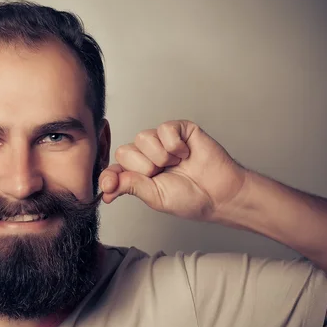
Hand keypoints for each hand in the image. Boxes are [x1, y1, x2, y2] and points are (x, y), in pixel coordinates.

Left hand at [100, 120, 247, 220]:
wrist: (219, 193)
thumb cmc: (191, 198)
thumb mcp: (155, 197)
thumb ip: (130, 186)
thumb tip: (106, 188)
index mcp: (138, 174)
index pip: (114, 169)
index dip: (110, 176)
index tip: (109, 186)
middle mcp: (146, 155)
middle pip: (125, 152)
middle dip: (144, 168)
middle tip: (163, 174)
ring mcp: (161, 140)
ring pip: (142, 138)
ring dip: (161, 156)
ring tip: (177, 164)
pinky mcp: (178, 129)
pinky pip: (164, 129)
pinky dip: (175, 145)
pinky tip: (185, 153)